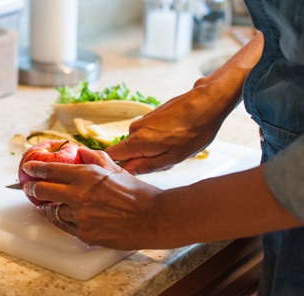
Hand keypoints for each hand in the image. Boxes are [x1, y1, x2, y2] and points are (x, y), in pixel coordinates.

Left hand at [21, 147, 162, 249]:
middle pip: (44, 191)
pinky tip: (60, 217)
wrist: (153, 218)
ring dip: (46, 207)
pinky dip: (61, 221)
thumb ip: (95, 158)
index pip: (52, 170)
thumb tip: (80, 151)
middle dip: (33, 188)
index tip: (28, 168)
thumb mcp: (116, 169)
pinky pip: (65, 227)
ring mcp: (80, 217)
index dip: (36, 168)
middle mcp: (79, 195)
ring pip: (53, 211)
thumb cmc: (137, 193)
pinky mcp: (85, 234)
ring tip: (44, 205)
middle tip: (29, 187)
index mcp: (87, 176)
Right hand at [106, 87, 224, 174]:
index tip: (136, 170)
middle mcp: (135, 129)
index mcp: (137, 141)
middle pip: (128, 151)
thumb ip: (146, 166)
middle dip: (143, 159)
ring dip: (153, 150)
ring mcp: (142, 121)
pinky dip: (158, 140)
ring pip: (139, 144)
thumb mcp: (173, 157)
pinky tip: (176, 138)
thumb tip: (128, 171)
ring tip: (175, 148)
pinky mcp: (151, 116)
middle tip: (166, 160)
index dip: (118, 165)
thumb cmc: (195, 130)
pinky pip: (147, 135)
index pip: (111, 155)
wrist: (206, 103)